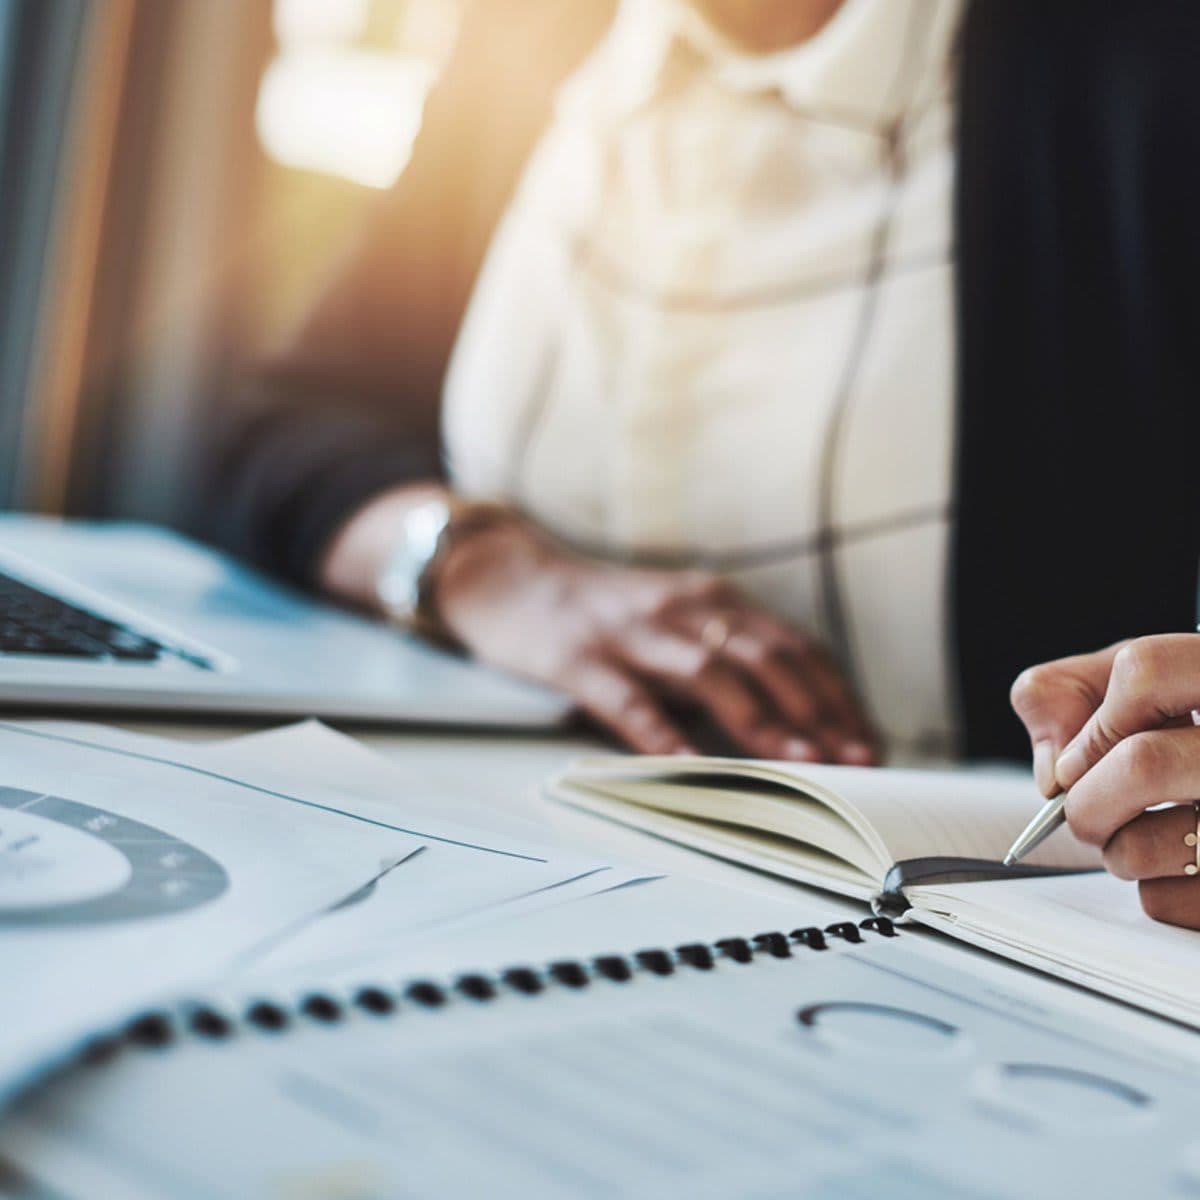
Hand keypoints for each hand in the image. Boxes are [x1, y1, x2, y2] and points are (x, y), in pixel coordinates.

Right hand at [429, 515, 877, 762]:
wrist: (511, 577)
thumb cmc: (605, 614)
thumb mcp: (676, 622)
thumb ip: (724, 659)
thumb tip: (791, 724)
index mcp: (713, 600)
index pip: (796, 646)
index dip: (838, 695)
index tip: (871, 741)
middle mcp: (683, 608)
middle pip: (769, 657)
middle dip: (821, 711)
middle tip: (860, 761)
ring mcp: (631, 632)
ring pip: (710, 674)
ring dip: (763, 719)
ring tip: (803, 762)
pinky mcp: (579, 657)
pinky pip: (628, 700)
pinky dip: (663, 735)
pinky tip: (690, 768)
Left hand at [1011, 635, 1199, 928]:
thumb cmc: (1174, 724)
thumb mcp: (1122, 686)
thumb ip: (1064, 696)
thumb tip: (1053, 772)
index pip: (1143, 671)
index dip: (1092, 721)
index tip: (1075, 760)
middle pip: (1142, 764)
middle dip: (1084, 800)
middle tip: (1083, 810)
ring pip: (1141, 846)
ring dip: (1114, 849)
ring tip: (1146, 834)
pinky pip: (1162, 901)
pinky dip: (1154, 889)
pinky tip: (1186, 865)